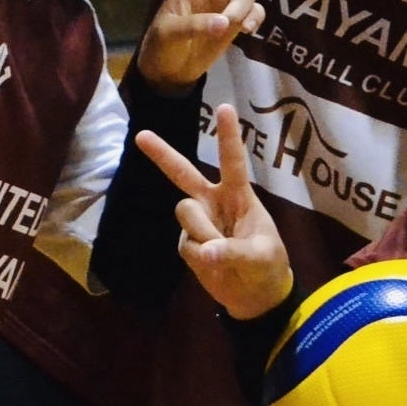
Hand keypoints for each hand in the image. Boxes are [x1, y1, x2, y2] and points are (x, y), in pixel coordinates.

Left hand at [134, 0, 284, 90]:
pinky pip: (256, 13)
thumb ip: (196, 25)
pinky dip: (253, 21)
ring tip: (230, 28)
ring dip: (242, 10)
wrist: (171, 72)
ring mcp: (226, 2)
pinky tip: (245, 32)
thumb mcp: (169, 33)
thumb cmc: (162, 45)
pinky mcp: (236, 22)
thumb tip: (225, 24)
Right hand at [136, 104, 292, 319]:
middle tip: (140, 135)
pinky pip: (185, 244)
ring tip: (223, 254)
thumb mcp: (260, 257)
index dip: (227, 135)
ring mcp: (198, 222)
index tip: (224, 107)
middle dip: (162, 154)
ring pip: (185, 213)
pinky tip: (213, 265)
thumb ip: (234, 252)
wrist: (255, 297)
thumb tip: (205, 253)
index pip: (232, 161)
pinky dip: (199, 257)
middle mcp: (213, 202)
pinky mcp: (187, 243)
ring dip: (203, 233)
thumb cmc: (266, 266)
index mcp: (238, 196)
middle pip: (183, 174)